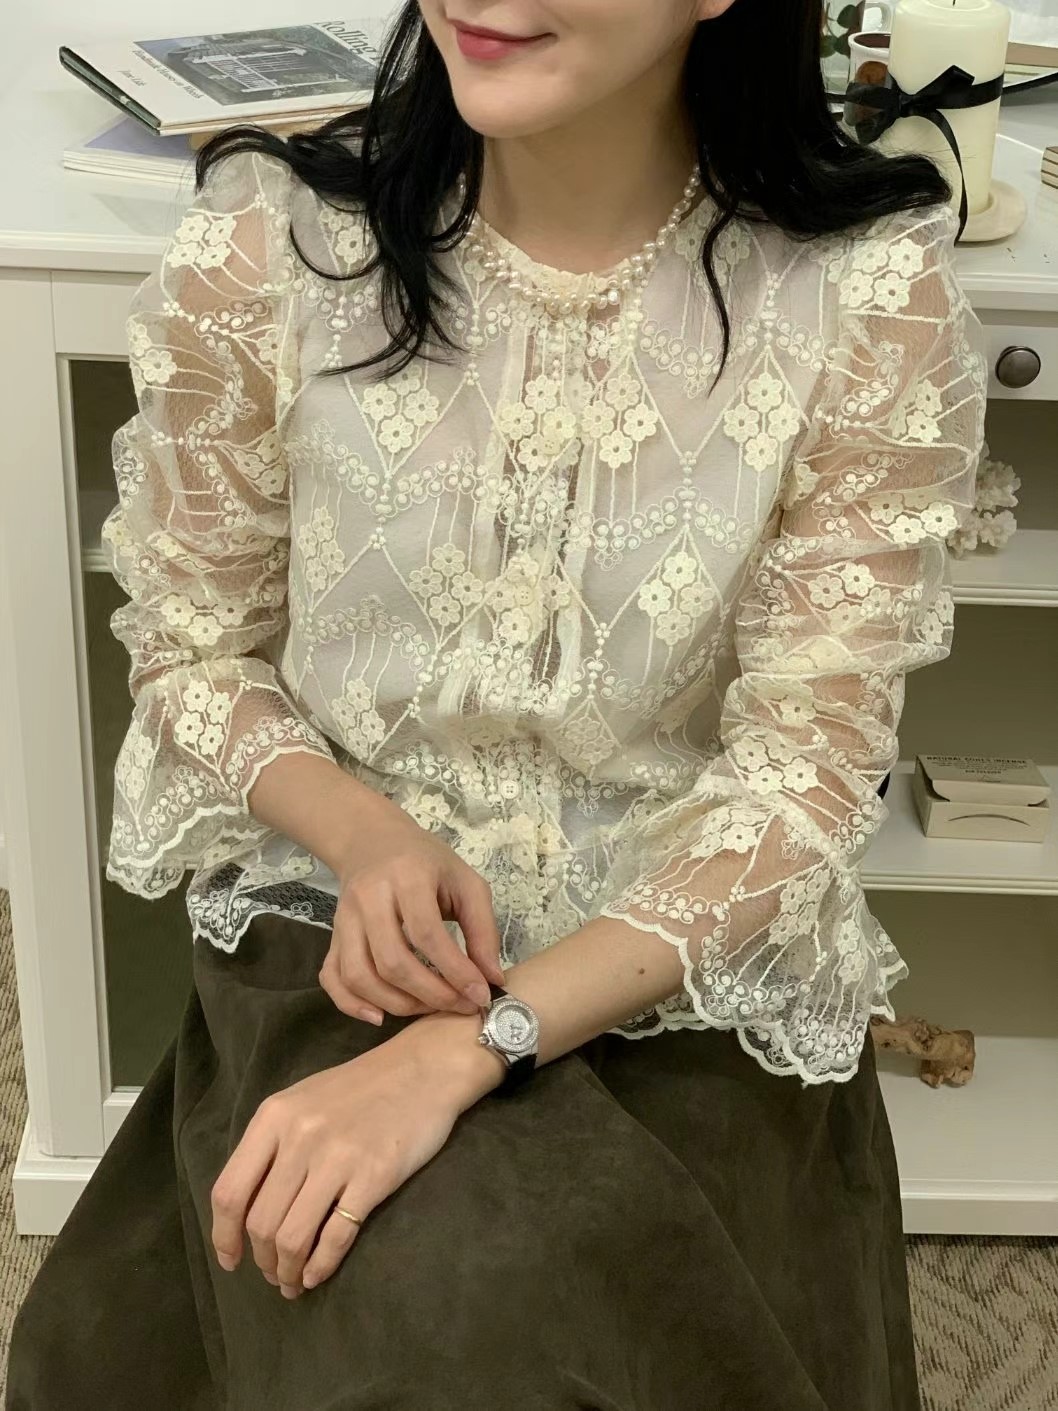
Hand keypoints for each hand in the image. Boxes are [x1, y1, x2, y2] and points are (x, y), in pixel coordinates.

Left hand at [210, 1014, 499, 1296]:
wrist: (424, 1069)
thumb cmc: (361, 1088)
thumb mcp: (303, 1102)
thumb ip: (272, 1146)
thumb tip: (246, 1209)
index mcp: (274, 1117)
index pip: (229, 1192)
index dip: (223, 1236)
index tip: (230, 1260)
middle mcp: (299, 1137)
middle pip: (261, 1222)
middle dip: (262, 1261)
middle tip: (272, 1274)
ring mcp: (337, 1158)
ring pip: (292, 1237)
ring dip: (287, 1271)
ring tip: (292, 1282)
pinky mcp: (374, 1177)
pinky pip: (335, 1238)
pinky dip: (321, 1266)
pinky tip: (318, 1275)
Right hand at [319, 798, 505, 1023]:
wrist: (373, 840)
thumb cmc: (427, 863)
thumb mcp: (466, 883)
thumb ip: (482, 930)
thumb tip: (492, 980)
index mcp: (407, 877)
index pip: (427, 934)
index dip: (455, 971)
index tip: (480, 995)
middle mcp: (369, 898)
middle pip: (392, 961)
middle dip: (430, 994)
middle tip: (459, 1006)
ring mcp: (344, 918)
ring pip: (359, 974)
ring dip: (397, 1003)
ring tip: (428, 1008)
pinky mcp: (332, 935)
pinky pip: (332, 977)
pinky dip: (351, 1003)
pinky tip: (379, 1016)